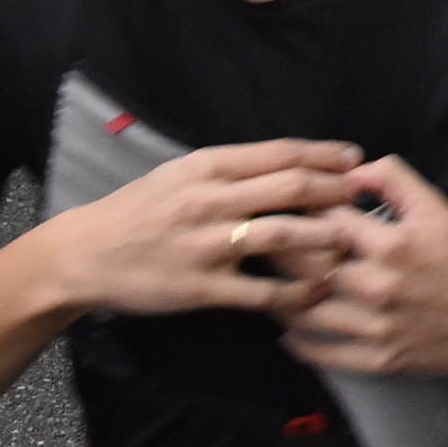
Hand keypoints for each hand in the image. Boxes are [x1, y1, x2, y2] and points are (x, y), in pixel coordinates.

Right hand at [60, 140, 366, 319]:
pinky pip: (263, 291)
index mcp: (207, 167)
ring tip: (354, 243)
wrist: (84, 255)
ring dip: (326, 238)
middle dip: (335, 192)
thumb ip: (229, 169)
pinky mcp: (202, 287)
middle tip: (363, 198)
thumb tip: (287, 162)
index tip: (355, 158)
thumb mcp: (179, 174)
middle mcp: (209, 200)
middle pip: (290, 189)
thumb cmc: (138, 211)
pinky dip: (297, 293)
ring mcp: (206, 245)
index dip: (324, 155)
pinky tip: (318, 293)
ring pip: (284, 236)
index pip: (279, 153)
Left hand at [276, 156, 447, 376]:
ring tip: (266, 288)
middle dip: (278, 256)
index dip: (297, 216)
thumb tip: (349, 172)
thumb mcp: (437, 206)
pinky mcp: (380, 360)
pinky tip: (288, 331)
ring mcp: (377, 327)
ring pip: (307, 314)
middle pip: (307, 269)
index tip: (279, 213)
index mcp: (392, 244)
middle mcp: (379, 286)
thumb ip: (393, 179)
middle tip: (258, 248)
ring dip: (279, 300)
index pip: (325, 223)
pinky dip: (299, 343)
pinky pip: (325, 354)